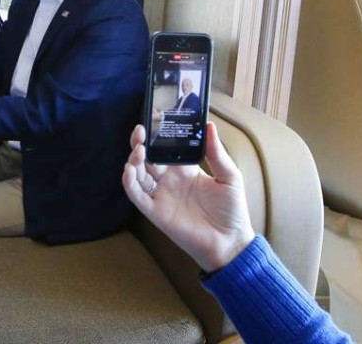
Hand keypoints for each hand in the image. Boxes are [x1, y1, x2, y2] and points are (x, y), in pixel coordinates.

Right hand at [122, 121, 254, 271]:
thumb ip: (217, 152)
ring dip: (134, 160)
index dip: (157, 136)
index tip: (154, 119)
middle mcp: (169, 181)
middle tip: (139, 130)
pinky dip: (129, 183)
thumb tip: (209, 124)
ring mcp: (161, 195)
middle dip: (140, 143)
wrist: (230, 242)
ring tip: (138, 149)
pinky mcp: (155, 212)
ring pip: (138, 174)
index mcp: (185, 170)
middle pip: (147, 158)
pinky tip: (130, 170)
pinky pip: (137, 195)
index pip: (165, 148)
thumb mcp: (229, 176)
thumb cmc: (232, 210)